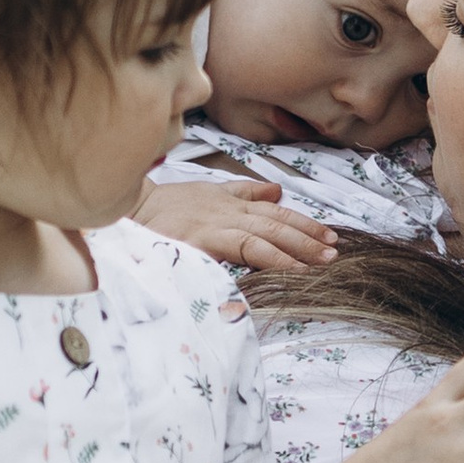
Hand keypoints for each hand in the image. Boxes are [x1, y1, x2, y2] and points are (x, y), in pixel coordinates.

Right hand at [136, 177, 337, 271]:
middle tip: (334, 252)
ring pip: (262, 237)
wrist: (129, 210)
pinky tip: (283, 271)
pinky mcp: (200, 242)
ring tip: (318, 265)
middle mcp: (228, 212)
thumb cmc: (167, 206)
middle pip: (276, 224)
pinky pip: (239, 251)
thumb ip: (244, 192)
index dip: (304, 223)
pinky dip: (264, 260)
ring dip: (293, 251)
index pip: (276, 211)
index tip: (330, 236)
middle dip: (307, 238)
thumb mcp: (210, 192)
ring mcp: (215, 226)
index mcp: (232, 202)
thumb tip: (277, 190)